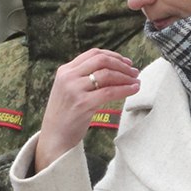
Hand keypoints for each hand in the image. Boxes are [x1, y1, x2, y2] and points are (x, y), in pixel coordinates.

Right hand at [35, 48, 140, 171]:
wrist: (54, 136)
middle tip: (134, 72)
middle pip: (101, 60)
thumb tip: (115, 69)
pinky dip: (125, 89)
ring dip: (126, 77)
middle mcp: (68, 77)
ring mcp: (74, 90)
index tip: (126, 62)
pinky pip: (109, 92)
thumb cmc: (65, 114)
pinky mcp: (82, 103)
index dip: (114, 56)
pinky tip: (134, 90)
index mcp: (64, 71)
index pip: (93, 54)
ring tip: (136, 82)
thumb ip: (84, 78)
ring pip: (107, 74)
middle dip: (122, 65)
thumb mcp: (70, 90)